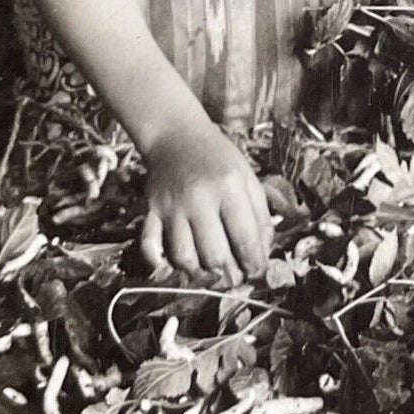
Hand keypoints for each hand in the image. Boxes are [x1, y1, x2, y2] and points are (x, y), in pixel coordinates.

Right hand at [140, 115, 273, 284]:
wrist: (176, 136)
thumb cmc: (218, 158)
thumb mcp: (247, 177)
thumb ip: (260, 214)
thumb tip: (264, 252)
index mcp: (228, 188)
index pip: (245, 238)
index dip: (255, 263)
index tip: (258, 272)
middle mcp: (199, 199)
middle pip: (214, 254)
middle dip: (229, 275)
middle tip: (236, 277)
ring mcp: (172, 207)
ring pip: (183, 257)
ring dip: (199, 274)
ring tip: (212, 273)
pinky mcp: (151, 211)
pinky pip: (149, 246)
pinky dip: (160, 262)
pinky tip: (175, 265)